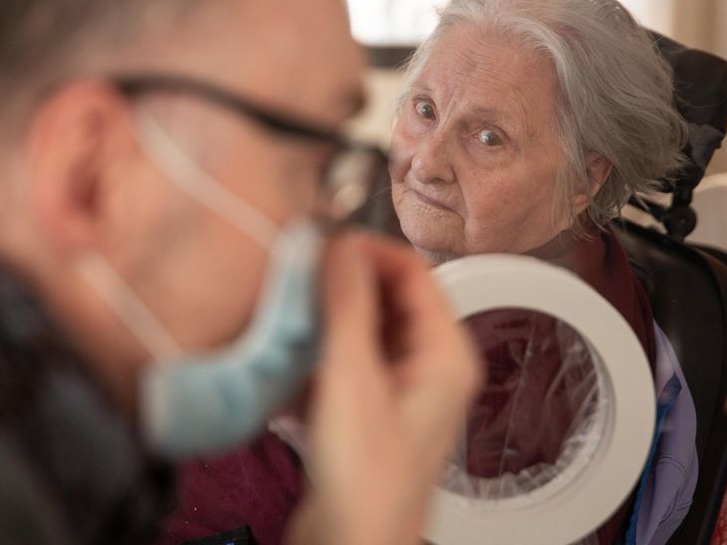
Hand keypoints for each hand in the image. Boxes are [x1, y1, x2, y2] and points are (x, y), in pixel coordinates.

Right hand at [286, 233, 481, 544]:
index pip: (413, 270)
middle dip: (339, 284)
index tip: (323, 242)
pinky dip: (311, 355)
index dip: (367, 250)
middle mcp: (426, 367)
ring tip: (284, 313)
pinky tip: (282, 361)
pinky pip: (338, 361)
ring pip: (356, 329)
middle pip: (383, 297)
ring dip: (320, 319)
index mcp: (444, 354)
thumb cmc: (368, 483)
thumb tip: (340, 245)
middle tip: (297, 274)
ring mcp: (395, 390)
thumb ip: (347, 306)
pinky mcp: (363, 412)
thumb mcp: (352, 379)